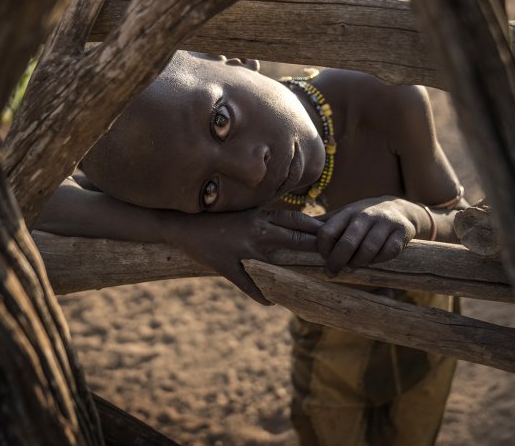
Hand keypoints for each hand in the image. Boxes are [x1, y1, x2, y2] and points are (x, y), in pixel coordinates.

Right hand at [167, 208, 319, 304]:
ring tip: (307, 287)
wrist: (182, 223)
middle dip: (314, 248)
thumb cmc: (214, 217)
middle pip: (292, 239)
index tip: (332, 234)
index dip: (315, 227)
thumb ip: (265, 218)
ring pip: (273, 265)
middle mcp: (255, 232)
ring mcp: (242, 251)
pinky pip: (247, 284)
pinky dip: (260, 295)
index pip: (295, 219)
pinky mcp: (227, 266)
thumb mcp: (243, 212)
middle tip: (332, 258)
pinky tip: (271, 303)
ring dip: (290, 276)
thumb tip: (290, 224)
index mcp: (259, 217)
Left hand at [315, 197, 425, 276]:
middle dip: (337, 262)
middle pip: (347, 243)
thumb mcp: (344, 215)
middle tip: (332, 272)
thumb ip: (324, 224)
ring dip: (358, 263)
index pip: (327, 232)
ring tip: (353, 267)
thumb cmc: (364, 217)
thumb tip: (292, 229)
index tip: (324, 258)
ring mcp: (384, 223)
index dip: (322, 249)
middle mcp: (365, 215)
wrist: (401, 209)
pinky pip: (388, 252)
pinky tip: (374, 260)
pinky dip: (379, 260)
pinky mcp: (402, 232)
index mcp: (347, 212)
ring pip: (368, 250)